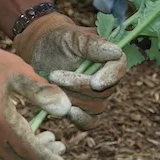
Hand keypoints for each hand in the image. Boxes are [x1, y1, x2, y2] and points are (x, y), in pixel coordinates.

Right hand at [0, 14, 70, 159]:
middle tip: (57, 145)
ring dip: (23, 157)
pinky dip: (7, 152)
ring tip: (42, 140)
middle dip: (39, 159)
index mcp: (1, 121)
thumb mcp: (19, 73)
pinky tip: (18, 138)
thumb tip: (65, 108)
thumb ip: (42, 93)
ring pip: (3, 159)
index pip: (30, 152)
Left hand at [13, 12, 125, 126]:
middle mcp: (107, 79)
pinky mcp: (84, 110)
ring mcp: (97, 97)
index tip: (94, 83)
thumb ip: (92, 44)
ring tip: (53, 85)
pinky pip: (90, 122)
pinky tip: (68, 112)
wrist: (40, 52)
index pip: (118, 68)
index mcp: (110, 57)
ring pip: (95, 107)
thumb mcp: (71, 37)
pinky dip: (80, 120)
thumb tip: (116, 52)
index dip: (109, 78)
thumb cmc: (58, 40)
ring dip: (74, 99)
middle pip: (104, 92)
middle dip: (78, 86)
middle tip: (54, 75)